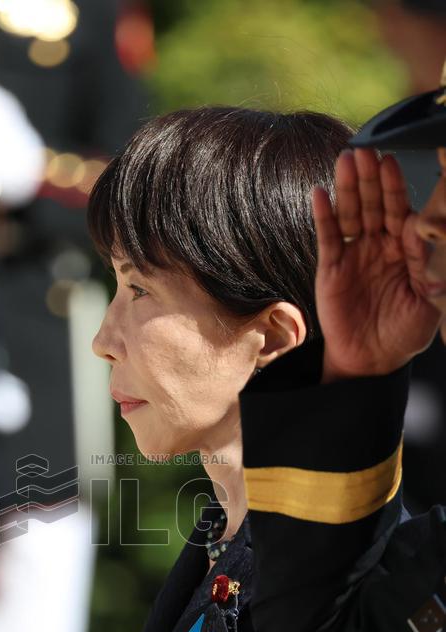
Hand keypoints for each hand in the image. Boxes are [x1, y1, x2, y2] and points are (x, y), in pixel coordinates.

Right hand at [312, 149, 440, 381]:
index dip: (396, 187)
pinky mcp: (332, 267)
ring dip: (348, 187)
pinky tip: (321, 194)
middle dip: (372, 178)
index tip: (393, 163)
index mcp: (407, 250)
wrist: (371, 360)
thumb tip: (425, 232)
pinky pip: (328, 237)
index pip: (402, 211)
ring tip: (346, 160)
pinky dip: (323, 215)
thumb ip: (430, 268)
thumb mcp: (430, 303)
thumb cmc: (405, 333)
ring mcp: (355, 254)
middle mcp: (381, 246)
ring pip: (351, 213)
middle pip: (375, 204)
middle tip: (368, 151)